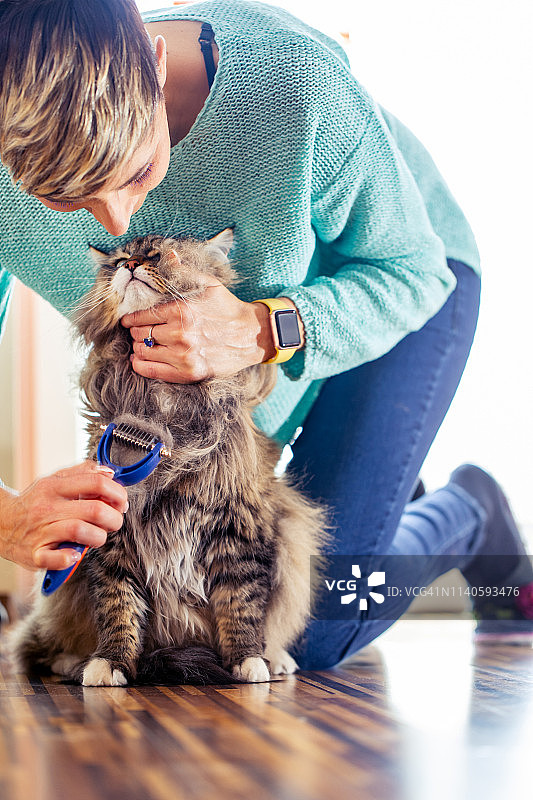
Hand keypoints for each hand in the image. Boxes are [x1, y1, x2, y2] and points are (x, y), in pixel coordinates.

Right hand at [0, 461, 127, 570]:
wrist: (1, 523)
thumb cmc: (36, 503)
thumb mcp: (55, 480)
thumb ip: (83, 473)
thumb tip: (110, 473)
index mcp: (55, 487)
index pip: (96, 483)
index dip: (117, 493)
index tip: (121, 502)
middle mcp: (48, 507)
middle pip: (94, 510)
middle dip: (114, 518)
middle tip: (114, 521)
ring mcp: (41, 531)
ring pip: (81, 531)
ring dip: (99, 536)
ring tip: (97, 536)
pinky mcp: (36, 554)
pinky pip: (56, 559)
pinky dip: (70, 558)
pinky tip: (75, 554)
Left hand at [121, 278, 277, 381]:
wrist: (251, 336)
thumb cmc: (228, 308)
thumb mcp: (209, 284)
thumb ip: (184, 271)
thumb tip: (169, 255)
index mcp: (181, 310)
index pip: (142, 316)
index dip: (131, 318)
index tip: (129, 320)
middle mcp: (180, 333)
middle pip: (140, 334)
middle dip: (136, 332)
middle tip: (139, 332)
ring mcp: (184, 355)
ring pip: (143, 352)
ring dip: (139, 348)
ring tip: (142, 345)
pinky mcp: (189, 372)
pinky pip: (152, 371)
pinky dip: (140, 365)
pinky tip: (140, 360)